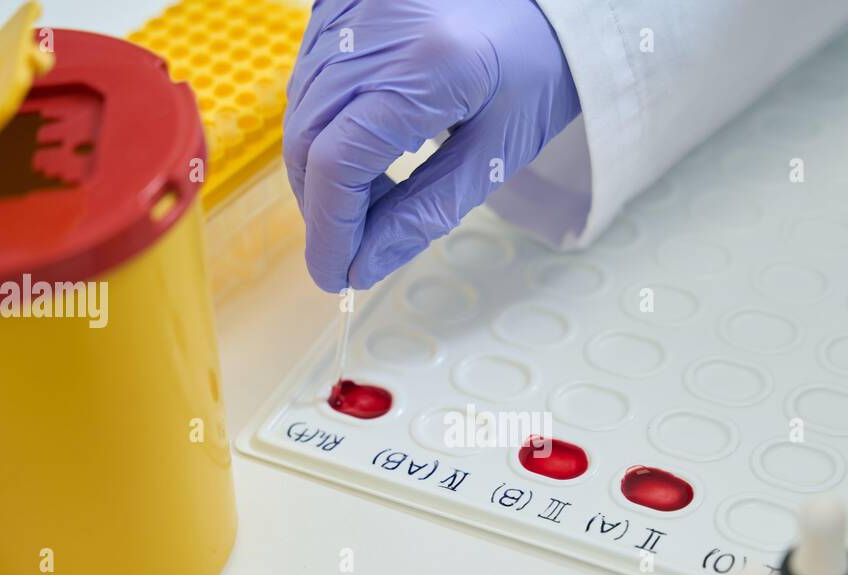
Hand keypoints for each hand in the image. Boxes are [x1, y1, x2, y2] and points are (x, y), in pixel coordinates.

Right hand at [284, 0, 580, 291]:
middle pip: (308, 140)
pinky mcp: (339, 4)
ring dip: (323, 172)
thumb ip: (426, 212)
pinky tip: (367, 149)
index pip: (340, 163)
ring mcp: (350, 11)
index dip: (330, 230)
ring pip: (300, 113)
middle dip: (323, 207)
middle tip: (355, 246)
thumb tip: (363, 266)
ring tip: (374, 197)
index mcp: (426, 68)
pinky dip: (326, 129)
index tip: (335, 275)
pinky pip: (309, 82)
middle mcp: (375, 31)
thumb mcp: (496, 152)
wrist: (547, 1)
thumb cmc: (536, 67)